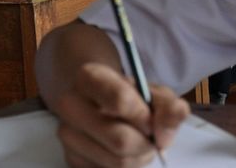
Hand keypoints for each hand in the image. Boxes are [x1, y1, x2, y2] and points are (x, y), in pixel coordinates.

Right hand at [54, 63, 189, 167]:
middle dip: (146, 143)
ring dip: (139, 158)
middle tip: (152, 137)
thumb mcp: (155, 93)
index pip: (120, 102)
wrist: (104, 104)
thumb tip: (164, 136)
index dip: (144, 117)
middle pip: (120, 139)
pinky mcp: (70, 159)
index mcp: (89, 77)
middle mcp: (70, 105)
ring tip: (140, 143)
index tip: (152, 120)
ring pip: (117, 162)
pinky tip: (124, 152)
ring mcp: (66, 134)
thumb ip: (169, 107)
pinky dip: (127, 166)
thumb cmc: (132, 96)